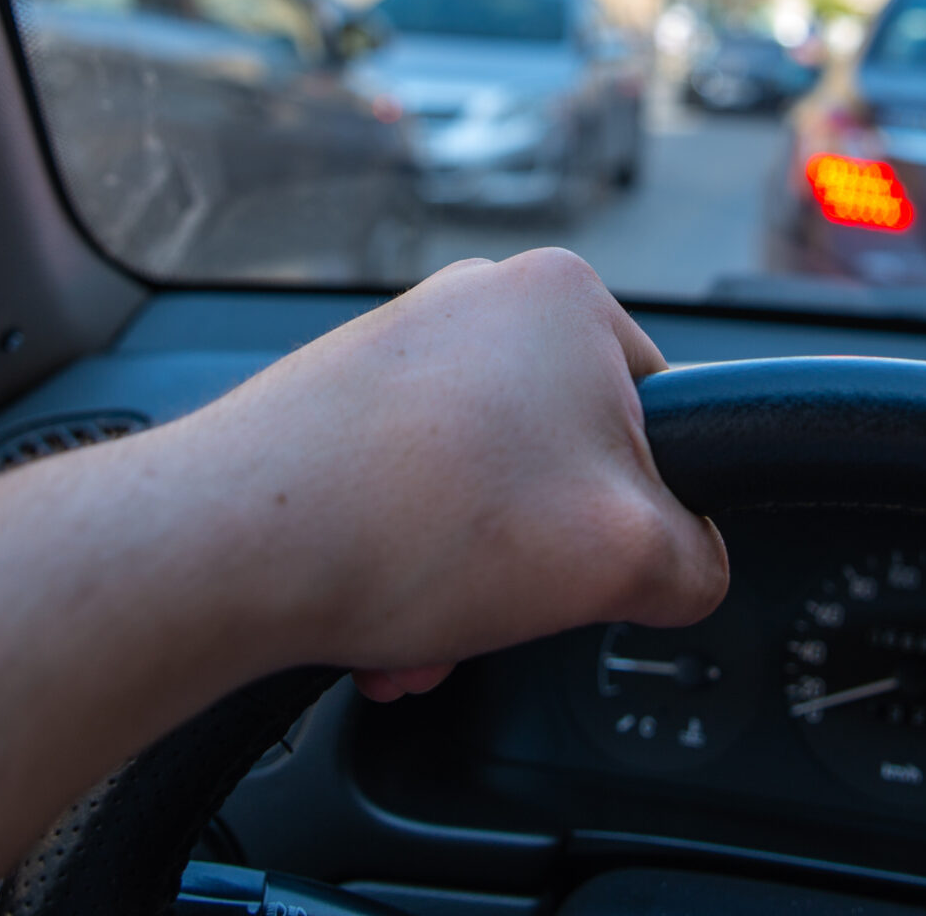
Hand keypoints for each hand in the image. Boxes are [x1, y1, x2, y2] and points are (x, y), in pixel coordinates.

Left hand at [167, 248, 727, 698]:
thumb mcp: (625, 558)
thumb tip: (689, 569)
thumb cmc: (412, 520)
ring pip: (481, 496)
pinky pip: (409, 497)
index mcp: (567, 296)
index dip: (647, 516)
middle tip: (504, 610)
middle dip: (535, 567)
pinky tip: (378, 618)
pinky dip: (406, 567)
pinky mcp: (337, 400)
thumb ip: (698, 563)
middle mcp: (479, 300)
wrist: (227, 543)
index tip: (603, 566)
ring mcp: (401, 347)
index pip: (665, 422)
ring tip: (423, 628)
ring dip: (466, 585)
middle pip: (565, 467)